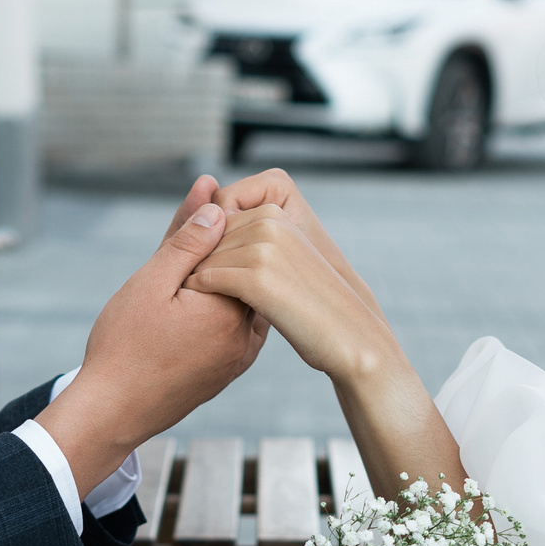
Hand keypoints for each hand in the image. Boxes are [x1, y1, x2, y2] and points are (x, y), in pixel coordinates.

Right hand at [39, 180, 268, 495]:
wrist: (110, 413)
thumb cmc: (123, 348)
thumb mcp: (150, 283)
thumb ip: (187, 244)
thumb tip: (217, 208)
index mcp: (230, 310)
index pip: (240, 251)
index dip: (220, 222)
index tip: (206, 195)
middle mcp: (245, 336)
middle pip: (238, 274)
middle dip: (217, 245)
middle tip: (199, 210)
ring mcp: (237, 357)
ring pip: (233, 300)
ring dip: (214, 276)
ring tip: (186, 251)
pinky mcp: (226, 371)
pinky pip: (227, 326)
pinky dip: (212, 306)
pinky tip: (190, 289)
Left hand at [190, 205, 397, 381]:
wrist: (348, 334)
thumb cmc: (310, 303)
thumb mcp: (284, 258)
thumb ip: (251, 239)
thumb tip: (207, 230)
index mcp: (275, 211)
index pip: (214, 218)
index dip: (204, 248)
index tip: (205, 272)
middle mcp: (268, 221)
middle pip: (205, 237)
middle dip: (197, 263)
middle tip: (196, 290)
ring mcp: (263, 247)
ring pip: (202, 259)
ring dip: (196, 281)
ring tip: (199, 304)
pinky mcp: (257, 277)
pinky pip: (205, 279)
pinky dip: (200, 296)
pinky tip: (206, 312)